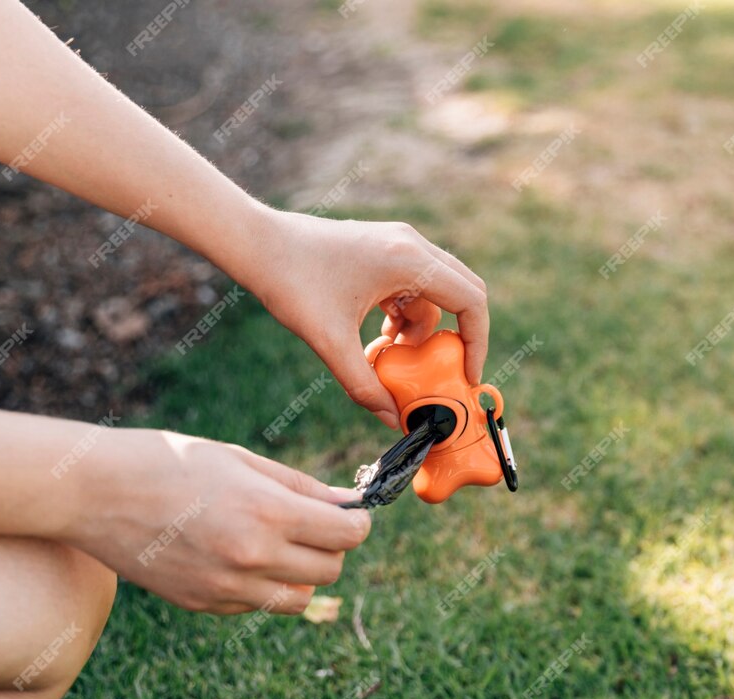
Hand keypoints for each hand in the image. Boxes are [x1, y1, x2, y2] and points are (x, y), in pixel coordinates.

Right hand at [66, 429, 371, 614]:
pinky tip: (237, 554)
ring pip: (300, 599)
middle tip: (313, 524)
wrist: (93, 492)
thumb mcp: (242, 461)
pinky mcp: (202, 604)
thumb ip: (299, 487)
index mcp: (268, 514)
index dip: (357, 523)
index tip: (350, 513)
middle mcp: (253, 557)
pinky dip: (263, 585)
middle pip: (331, 570)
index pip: (348, 535)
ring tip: (280, 544)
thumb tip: (346, 504)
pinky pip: (258, 604)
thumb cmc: (168, 461)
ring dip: (303, 574)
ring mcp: (226, 588)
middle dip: (332, 546)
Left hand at [246, 210, 488, 428]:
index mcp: (408, 261)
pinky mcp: (385, 249)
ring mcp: (399, 244)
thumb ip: (363, 385)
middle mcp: (411, 245)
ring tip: (390, 354)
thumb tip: (391, 420)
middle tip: (443, 370)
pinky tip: (380, 336)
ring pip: (436, 294)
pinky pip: (415, 287)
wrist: (257, 243)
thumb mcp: (329, 342)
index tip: (467, 374)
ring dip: (423, 329)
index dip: (477, 343)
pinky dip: (406, 316)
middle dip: (457, 336)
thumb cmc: (291, 283)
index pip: (470, 301)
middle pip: (464, 293)